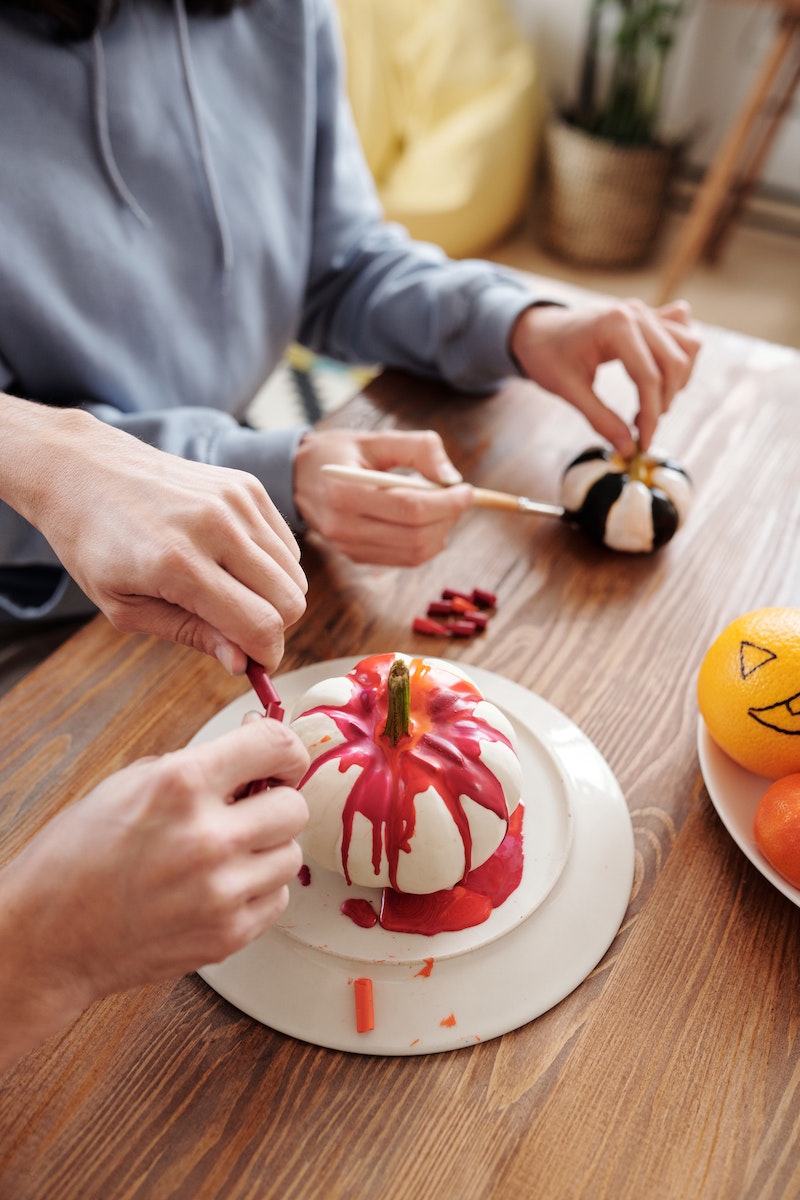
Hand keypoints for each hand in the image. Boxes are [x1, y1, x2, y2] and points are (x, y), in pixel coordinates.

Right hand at [0, 718, 309, 1071]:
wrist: (48, 936)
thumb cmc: (78, 856)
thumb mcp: (130, 783)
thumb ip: (198, 763)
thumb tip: (256, 743)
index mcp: (181, 785)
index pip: (275, 744)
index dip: (285, 749)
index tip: (281, 760)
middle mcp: (207, 837)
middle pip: (295, 806)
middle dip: (273, 804)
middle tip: (247, 811)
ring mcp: (220, 892)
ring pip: (291, 856)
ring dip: (266, 850)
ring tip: (225, 854)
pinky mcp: (227, 935)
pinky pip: (277, 899)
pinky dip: (256, 891)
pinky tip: (219, 887)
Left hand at [16, 403, 307, 673]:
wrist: (83, 468)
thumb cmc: (95, 541)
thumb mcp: (125, 606)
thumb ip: (190, 634)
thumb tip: (241, 662)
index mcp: (178, 563)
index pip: (259, 625)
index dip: (265, 656)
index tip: (255, 664)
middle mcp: (215, 527)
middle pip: (290, 602)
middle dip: (272, 629)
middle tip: (239, 630)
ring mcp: (236, 501)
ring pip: (294, 574)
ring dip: (273, 597)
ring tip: (232, 594)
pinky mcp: (246, 486)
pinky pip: (286, 544)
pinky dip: (271, 565)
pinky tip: (233, 563)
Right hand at [293, 428, 471, 565]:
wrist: (297, 479)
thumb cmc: (339, 454)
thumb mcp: (375, 439)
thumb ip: (417, 448)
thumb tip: (452, 476)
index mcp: (344, 492)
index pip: (409, 508)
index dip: (446, 502)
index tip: (466, 488)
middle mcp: (343, 526)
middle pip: (415, 535)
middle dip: (448, 516)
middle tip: (459, 496)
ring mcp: (347, 546)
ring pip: (413, 553)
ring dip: (441, 532)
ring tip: (444, 508)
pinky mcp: (355, 556)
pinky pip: (403, 559)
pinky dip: (425, 544)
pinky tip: (427, 523)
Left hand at [510, 299, 701, 455]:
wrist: (538, 331)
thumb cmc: (547, 356)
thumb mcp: (568, 390)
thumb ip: (600, 419)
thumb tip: (628, 449)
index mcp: (615, 325)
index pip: (649, 377)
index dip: (651, 415)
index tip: (644, 443)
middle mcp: (637, 313)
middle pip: (674, 364)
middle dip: (663, 403)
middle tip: (640, 427)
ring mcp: (647, 312)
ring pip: (688, 348)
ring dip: (676, 383)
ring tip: (647, 405)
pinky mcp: (651, 317)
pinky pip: (684, 336)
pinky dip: (679, 362)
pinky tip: (657, 380)